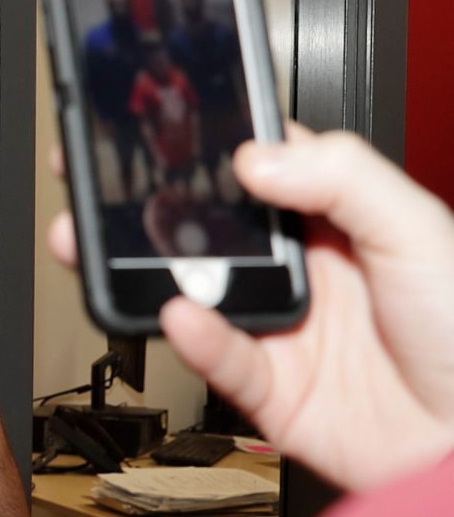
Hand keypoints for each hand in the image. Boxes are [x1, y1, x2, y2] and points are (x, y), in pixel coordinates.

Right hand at [48, 125, 453, 491]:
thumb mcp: (418, 230)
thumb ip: (342, 178)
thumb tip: (255, 156)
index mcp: (340, 221)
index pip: (261, 168)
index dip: (208, 145)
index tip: (160, 127)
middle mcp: (305, 272)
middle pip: (207, 231)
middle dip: (146, 211)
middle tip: (98, 190)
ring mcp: (284, 330)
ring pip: (194, 294)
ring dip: (148, 273)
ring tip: (112, 253)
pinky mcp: (271, 389)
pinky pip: (217, 359)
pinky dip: (192, 338)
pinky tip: (181, 315)